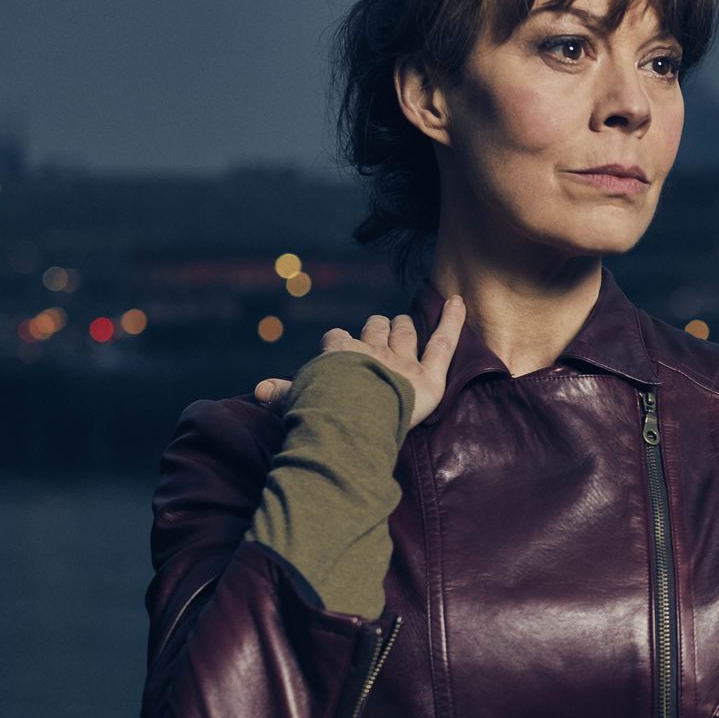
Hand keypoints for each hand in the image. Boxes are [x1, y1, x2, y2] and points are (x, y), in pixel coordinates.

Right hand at [254, 296, 466, 429]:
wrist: (350, 416)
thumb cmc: (319, 410)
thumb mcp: (295, 400)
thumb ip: (282, 393)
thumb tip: (259, 390)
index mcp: (338, 352)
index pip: (337, 339)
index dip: (339, 344)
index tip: (338, 355)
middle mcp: (370, 350)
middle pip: (374, 329)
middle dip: (375, 329)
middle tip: (378, 333)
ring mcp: (401, 361)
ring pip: (403, 333)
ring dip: (402, 327)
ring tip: (403, 325)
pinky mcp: (428, 377)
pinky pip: (445, 342)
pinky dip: (453, 320)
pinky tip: (459, 301)